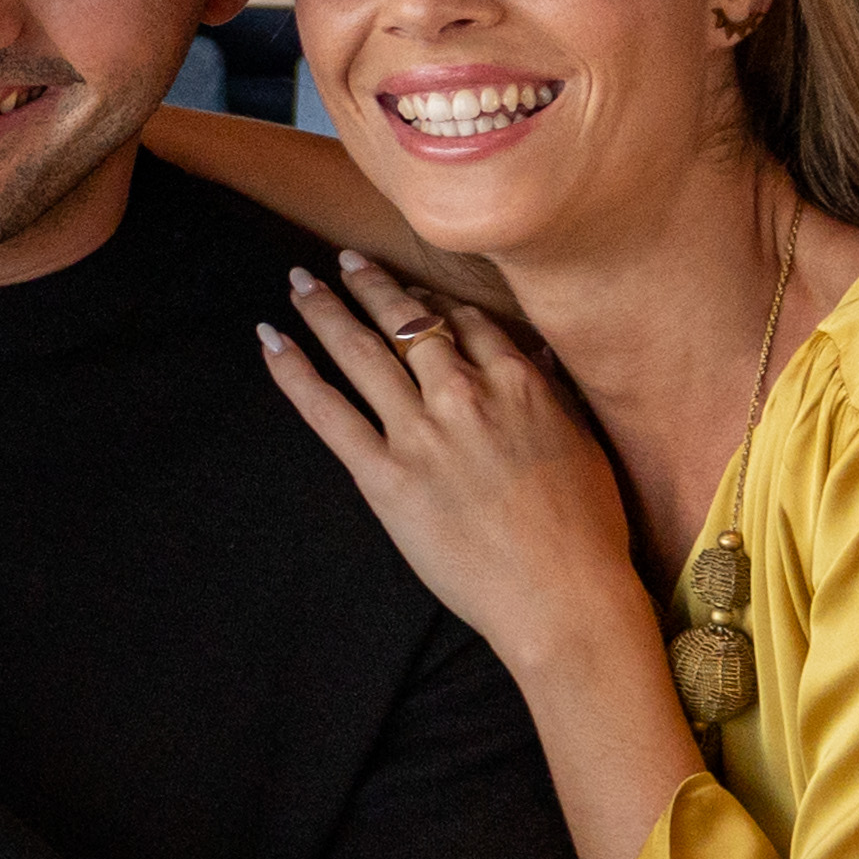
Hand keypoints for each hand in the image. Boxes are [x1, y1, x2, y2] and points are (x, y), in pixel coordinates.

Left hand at [252, 259, 660, 690]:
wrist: (563, 597)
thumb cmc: (587, 530)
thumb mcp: (583, 442)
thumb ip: (551, 392)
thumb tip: (533, 353)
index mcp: (517, 381)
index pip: (464, 320)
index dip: (431, 298)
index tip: (411, 288)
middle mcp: (464, 394)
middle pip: (408, 322)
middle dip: (371, 285)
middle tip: (344, 261)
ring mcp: (421, 434)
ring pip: (362, 351)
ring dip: (326, 309)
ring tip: (300, 282)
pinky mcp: (386, 478)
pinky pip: (328, 411)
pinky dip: (294, 372)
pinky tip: (271, 340)